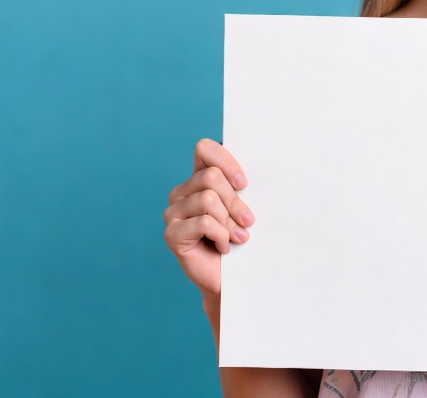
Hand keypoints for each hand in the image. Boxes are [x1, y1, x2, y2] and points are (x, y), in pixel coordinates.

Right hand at [163, 138, 254, 295]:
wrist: (232, 278)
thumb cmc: (241, 238)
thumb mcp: (243, 207)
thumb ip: (241, 186)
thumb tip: (254, 170)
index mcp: (198, 179)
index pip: (204, 149)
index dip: (227, 162)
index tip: (244, 184)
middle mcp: (181, 193)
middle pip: (212, 177)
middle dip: (236, 201)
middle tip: (248, 221)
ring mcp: (173, 213)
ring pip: (208, 199)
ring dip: (230, 221)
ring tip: (238, 237)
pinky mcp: (171, 234)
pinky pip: (204, 222)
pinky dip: (222, 235)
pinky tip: (224, 247)